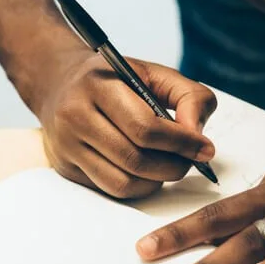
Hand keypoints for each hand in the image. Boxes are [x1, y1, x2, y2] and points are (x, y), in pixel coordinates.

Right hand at [29, 48, 216, 198]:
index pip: (145, 127)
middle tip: (190, 161)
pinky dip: (139, 187)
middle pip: (134, 159)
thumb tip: (198, 135)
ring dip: (157, 181)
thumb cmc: (115, 79)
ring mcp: (66, 146)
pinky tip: (148, 172)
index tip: (205, 149)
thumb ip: (188, 96)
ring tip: (170, 166)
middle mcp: (75, 116)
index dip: (181, 143)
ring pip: (123, 182)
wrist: (59, 83)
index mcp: (98, 85)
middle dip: (173, 166)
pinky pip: (111, 190)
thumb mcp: (153, 73)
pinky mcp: (66, 167)